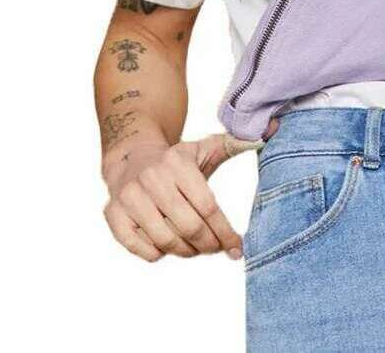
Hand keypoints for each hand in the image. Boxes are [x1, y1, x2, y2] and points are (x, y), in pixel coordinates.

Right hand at [102, 132, 251, 263]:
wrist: (131, 157)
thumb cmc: (177, 160)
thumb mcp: (205, 148)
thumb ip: (236, 143)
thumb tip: (271, 130)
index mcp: (178, 162)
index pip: (208, 206)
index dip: (226, 232)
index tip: (238, 247)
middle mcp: (152, 178)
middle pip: (188, 227)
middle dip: (208, 245)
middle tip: (216, 249)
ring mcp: (129, 197)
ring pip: (165, 241)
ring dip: (186, 252)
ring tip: (195, 248)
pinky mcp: (112, 215)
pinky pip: (140, 249)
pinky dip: (158, 254)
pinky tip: (168, 245)